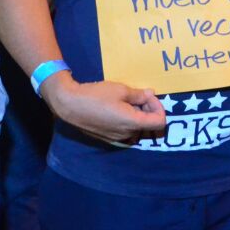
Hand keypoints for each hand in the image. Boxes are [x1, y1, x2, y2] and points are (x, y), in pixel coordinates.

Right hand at [40, 73, 165, 142]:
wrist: (70, 105)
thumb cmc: (96, 96)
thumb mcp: (120, 90)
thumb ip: (139, 95)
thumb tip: (151, 94)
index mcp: (132, 123)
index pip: (160, 122)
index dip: (159, 107)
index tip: (149, 96)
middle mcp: (127, 135)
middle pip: (148, 124)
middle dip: (147, 109)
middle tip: (138, 94)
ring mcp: (117, 138)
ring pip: (136, 127)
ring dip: (136, 113)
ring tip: (126, 99)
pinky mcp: (108, 138)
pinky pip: (124, 129)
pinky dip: (126, 119)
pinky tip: (116, 107)